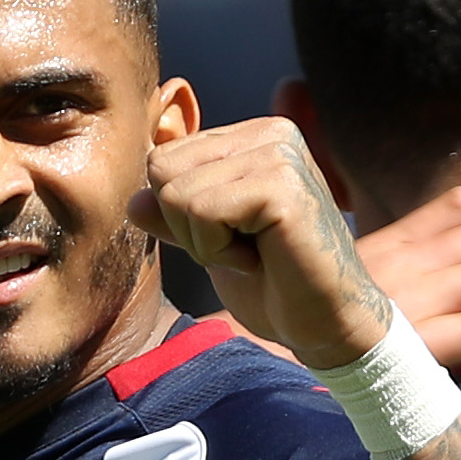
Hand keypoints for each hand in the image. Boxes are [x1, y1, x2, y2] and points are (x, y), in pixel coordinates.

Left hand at [130, 118, 392, 368]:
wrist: (327, 326)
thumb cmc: (276, 286)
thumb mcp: (212, 245)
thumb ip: (177, 216)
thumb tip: (133, 200)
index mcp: (254, 136)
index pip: (163, 160)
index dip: (182, 216)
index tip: (235, 238)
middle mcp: (270, 133)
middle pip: (162, 171)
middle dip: (188, 228)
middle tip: (243, 249)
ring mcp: (280, 155)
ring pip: (176, 194)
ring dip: (205, 244)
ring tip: (254, 255)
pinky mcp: (282, 186)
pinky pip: (202, 213)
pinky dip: (219, 252)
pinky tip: (262, 260)